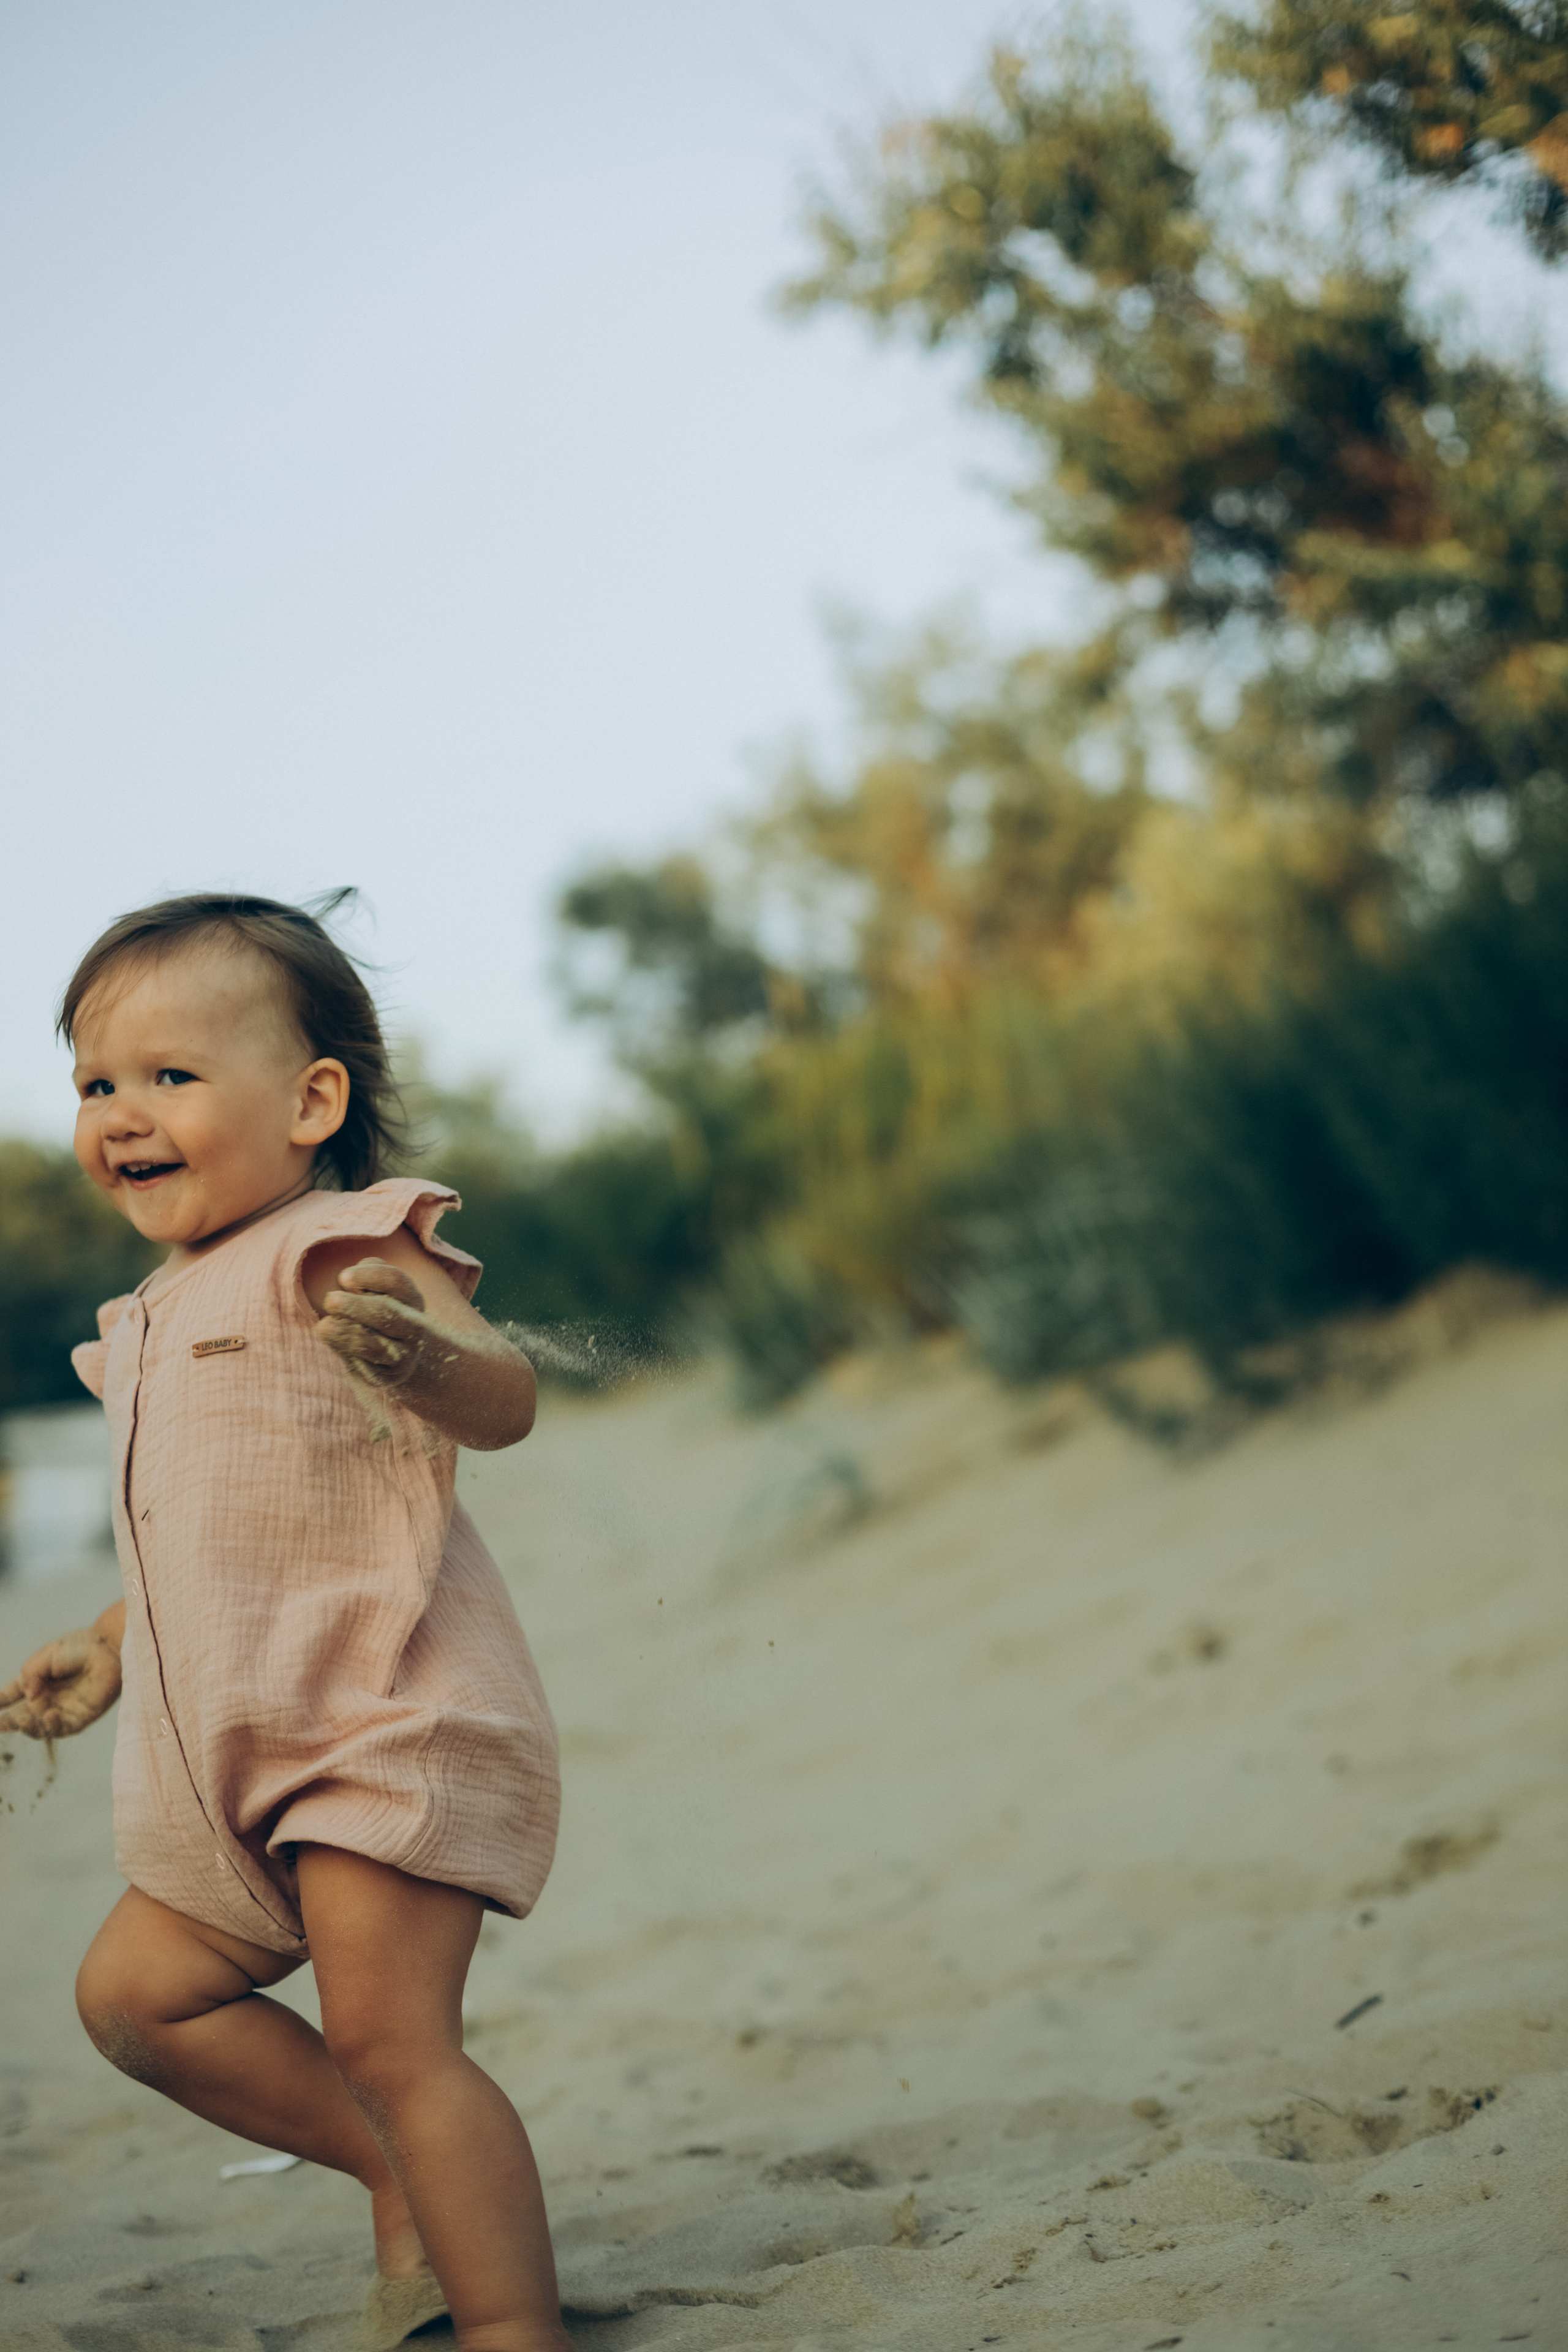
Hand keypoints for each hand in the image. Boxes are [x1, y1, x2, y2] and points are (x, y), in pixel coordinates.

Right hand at [0, 1627, 122, 1739]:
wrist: (110, 1648)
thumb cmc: (80, 1647)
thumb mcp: (45, 1656)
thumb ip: (29, 1675)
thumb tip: (28, 1699)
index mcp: (38, 1679)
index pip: (13, 1693)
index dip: (0, 1701)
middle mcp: (49, 1697)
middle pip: (22, 1716)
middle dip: (8, 1722)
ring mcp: (63, 1709)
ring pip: (38, 1728)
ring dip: (27, 1726)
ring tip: (22, 1718)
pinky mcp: (80, 1718)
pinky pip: (61, 1729)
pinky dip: (51, 1726)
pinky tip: (50, 1714)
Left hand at [317, 1258, 433, 1389]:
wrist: (400, 1356)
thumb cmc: (380, 1316)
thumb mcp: (378, 1292)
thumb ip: (366, 1281)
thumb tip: (347, 1280)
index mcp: (410, 1298)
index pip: (395, 1281)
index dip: (370, 1276)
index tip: (342, 1278)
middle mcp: (413, 1325)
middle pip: (387, 1313)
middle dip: (356, 1306)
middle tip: (329, 1300)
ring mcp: (404, 1354)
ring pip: (375, 1345)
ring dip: (347, 1335)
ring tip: (323, 1327)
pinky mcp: (388, 1376)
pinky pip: (366, 1367)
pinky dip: (348, 1352)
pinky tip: (332, 1341)